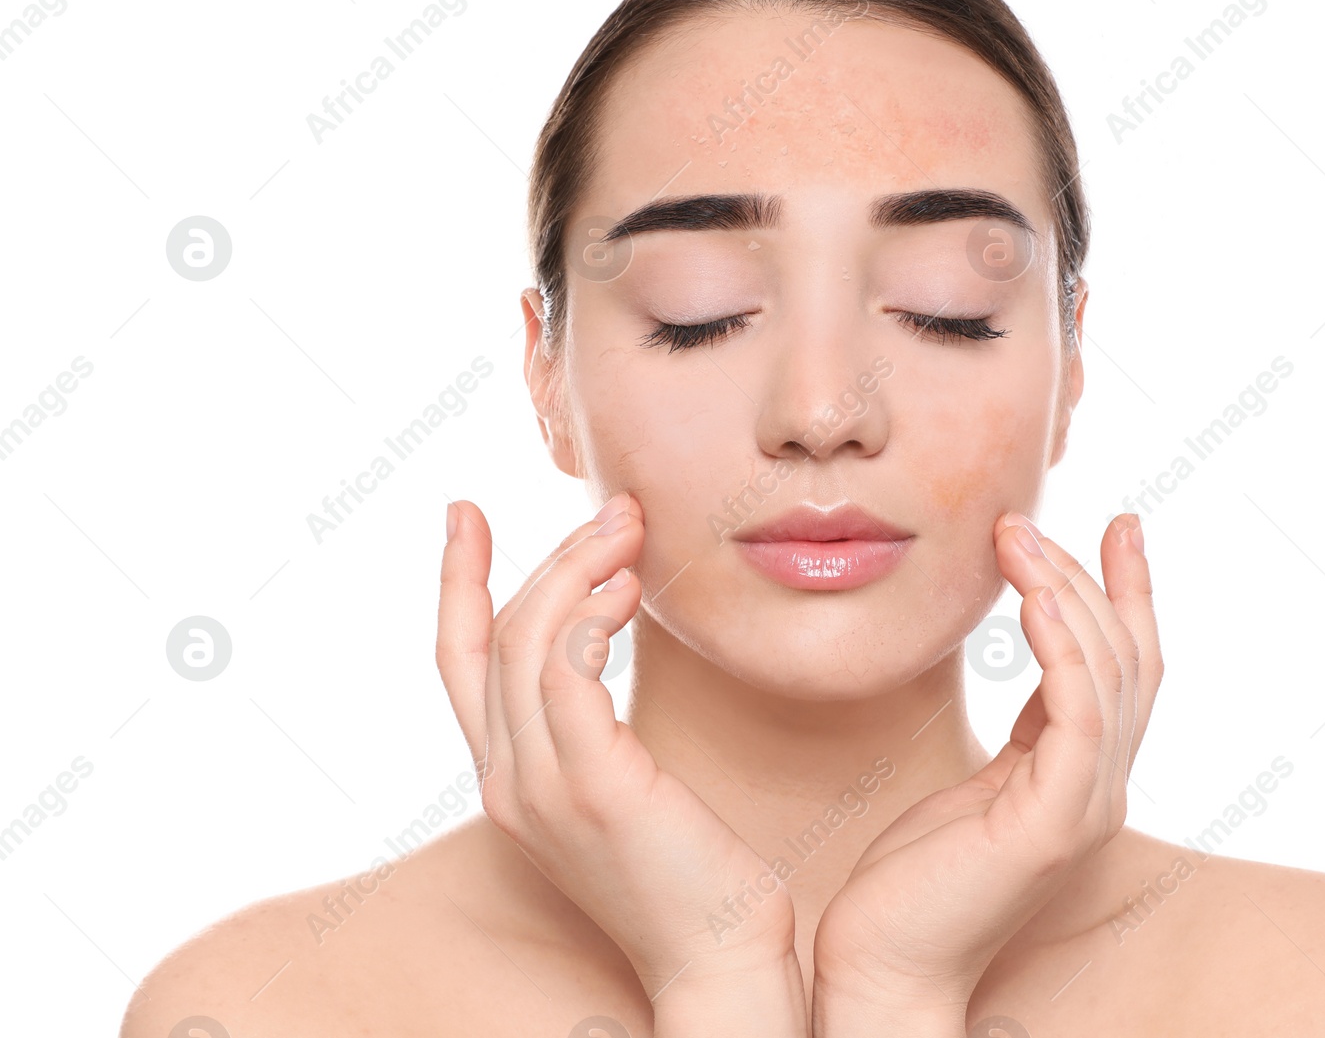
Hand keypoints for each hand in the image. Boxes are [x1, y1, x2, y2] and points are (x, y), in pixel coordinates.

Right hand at [436, 494, 805, 1031]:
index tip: (465, 513)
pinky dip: (588, 615)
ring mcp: (542, 787)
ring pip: (529, 639)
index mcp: (509, 780)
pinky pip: (566, 672)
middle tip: (615, 511)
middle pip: (498, 635)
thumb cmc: (687, 871)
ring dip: (578, 569)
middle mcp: (508, 782)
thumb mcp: (619, 786)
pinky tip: (627, 591)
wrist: (718, 962)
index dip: (457, 582)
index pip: (460, 662)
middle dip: (549, 556)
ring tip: (632, 533)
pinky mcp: (594, 785)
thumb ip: (591, 724)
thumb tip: (598, 634)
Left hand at [811, 512, 1160, 1027]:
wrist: (883, 965)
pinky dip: (1063, 648)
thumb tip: (1035, 657)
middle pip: (1126, 659)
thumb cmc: (915, 878)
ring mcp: (1085, 808)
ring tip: (1015, 537)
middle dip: (1084, 577)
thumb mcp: (977, 781)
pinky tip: (1033, 598)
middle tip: (1024, 521)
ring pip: (1107, 675)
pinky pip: (1077, 715)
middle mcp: (1100, 790)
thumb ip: (1022, 729)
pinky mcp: (1053, 824)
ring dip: (1064, 593)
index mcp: (1084, 778)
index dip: (1130, 593)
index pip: (1128, 669)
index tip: (1123, 525)